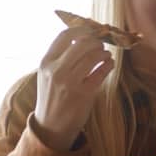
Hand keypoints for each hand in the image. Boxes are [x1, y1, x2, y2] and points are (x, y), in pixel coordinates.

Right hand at [32, 26, 113, 150]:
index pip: (64, 36)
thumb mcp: (47, 74)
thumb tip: (82, 38)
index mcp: (45, 62)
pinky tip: (109, 64)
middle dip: (96, 41)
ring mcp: (70, 82)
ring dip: (104, 53)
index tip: (91, 31)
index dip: (81, 30)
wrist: (51, 125)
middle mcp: (56, 70)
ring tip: (106, 56)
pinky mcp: (84, 93)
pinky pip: (102, 72)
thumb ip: (60, 57)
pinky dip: (109, 65)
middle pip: (83, 43)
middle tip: (101, 45)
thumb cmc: (52, 96)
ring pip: (93, 56)